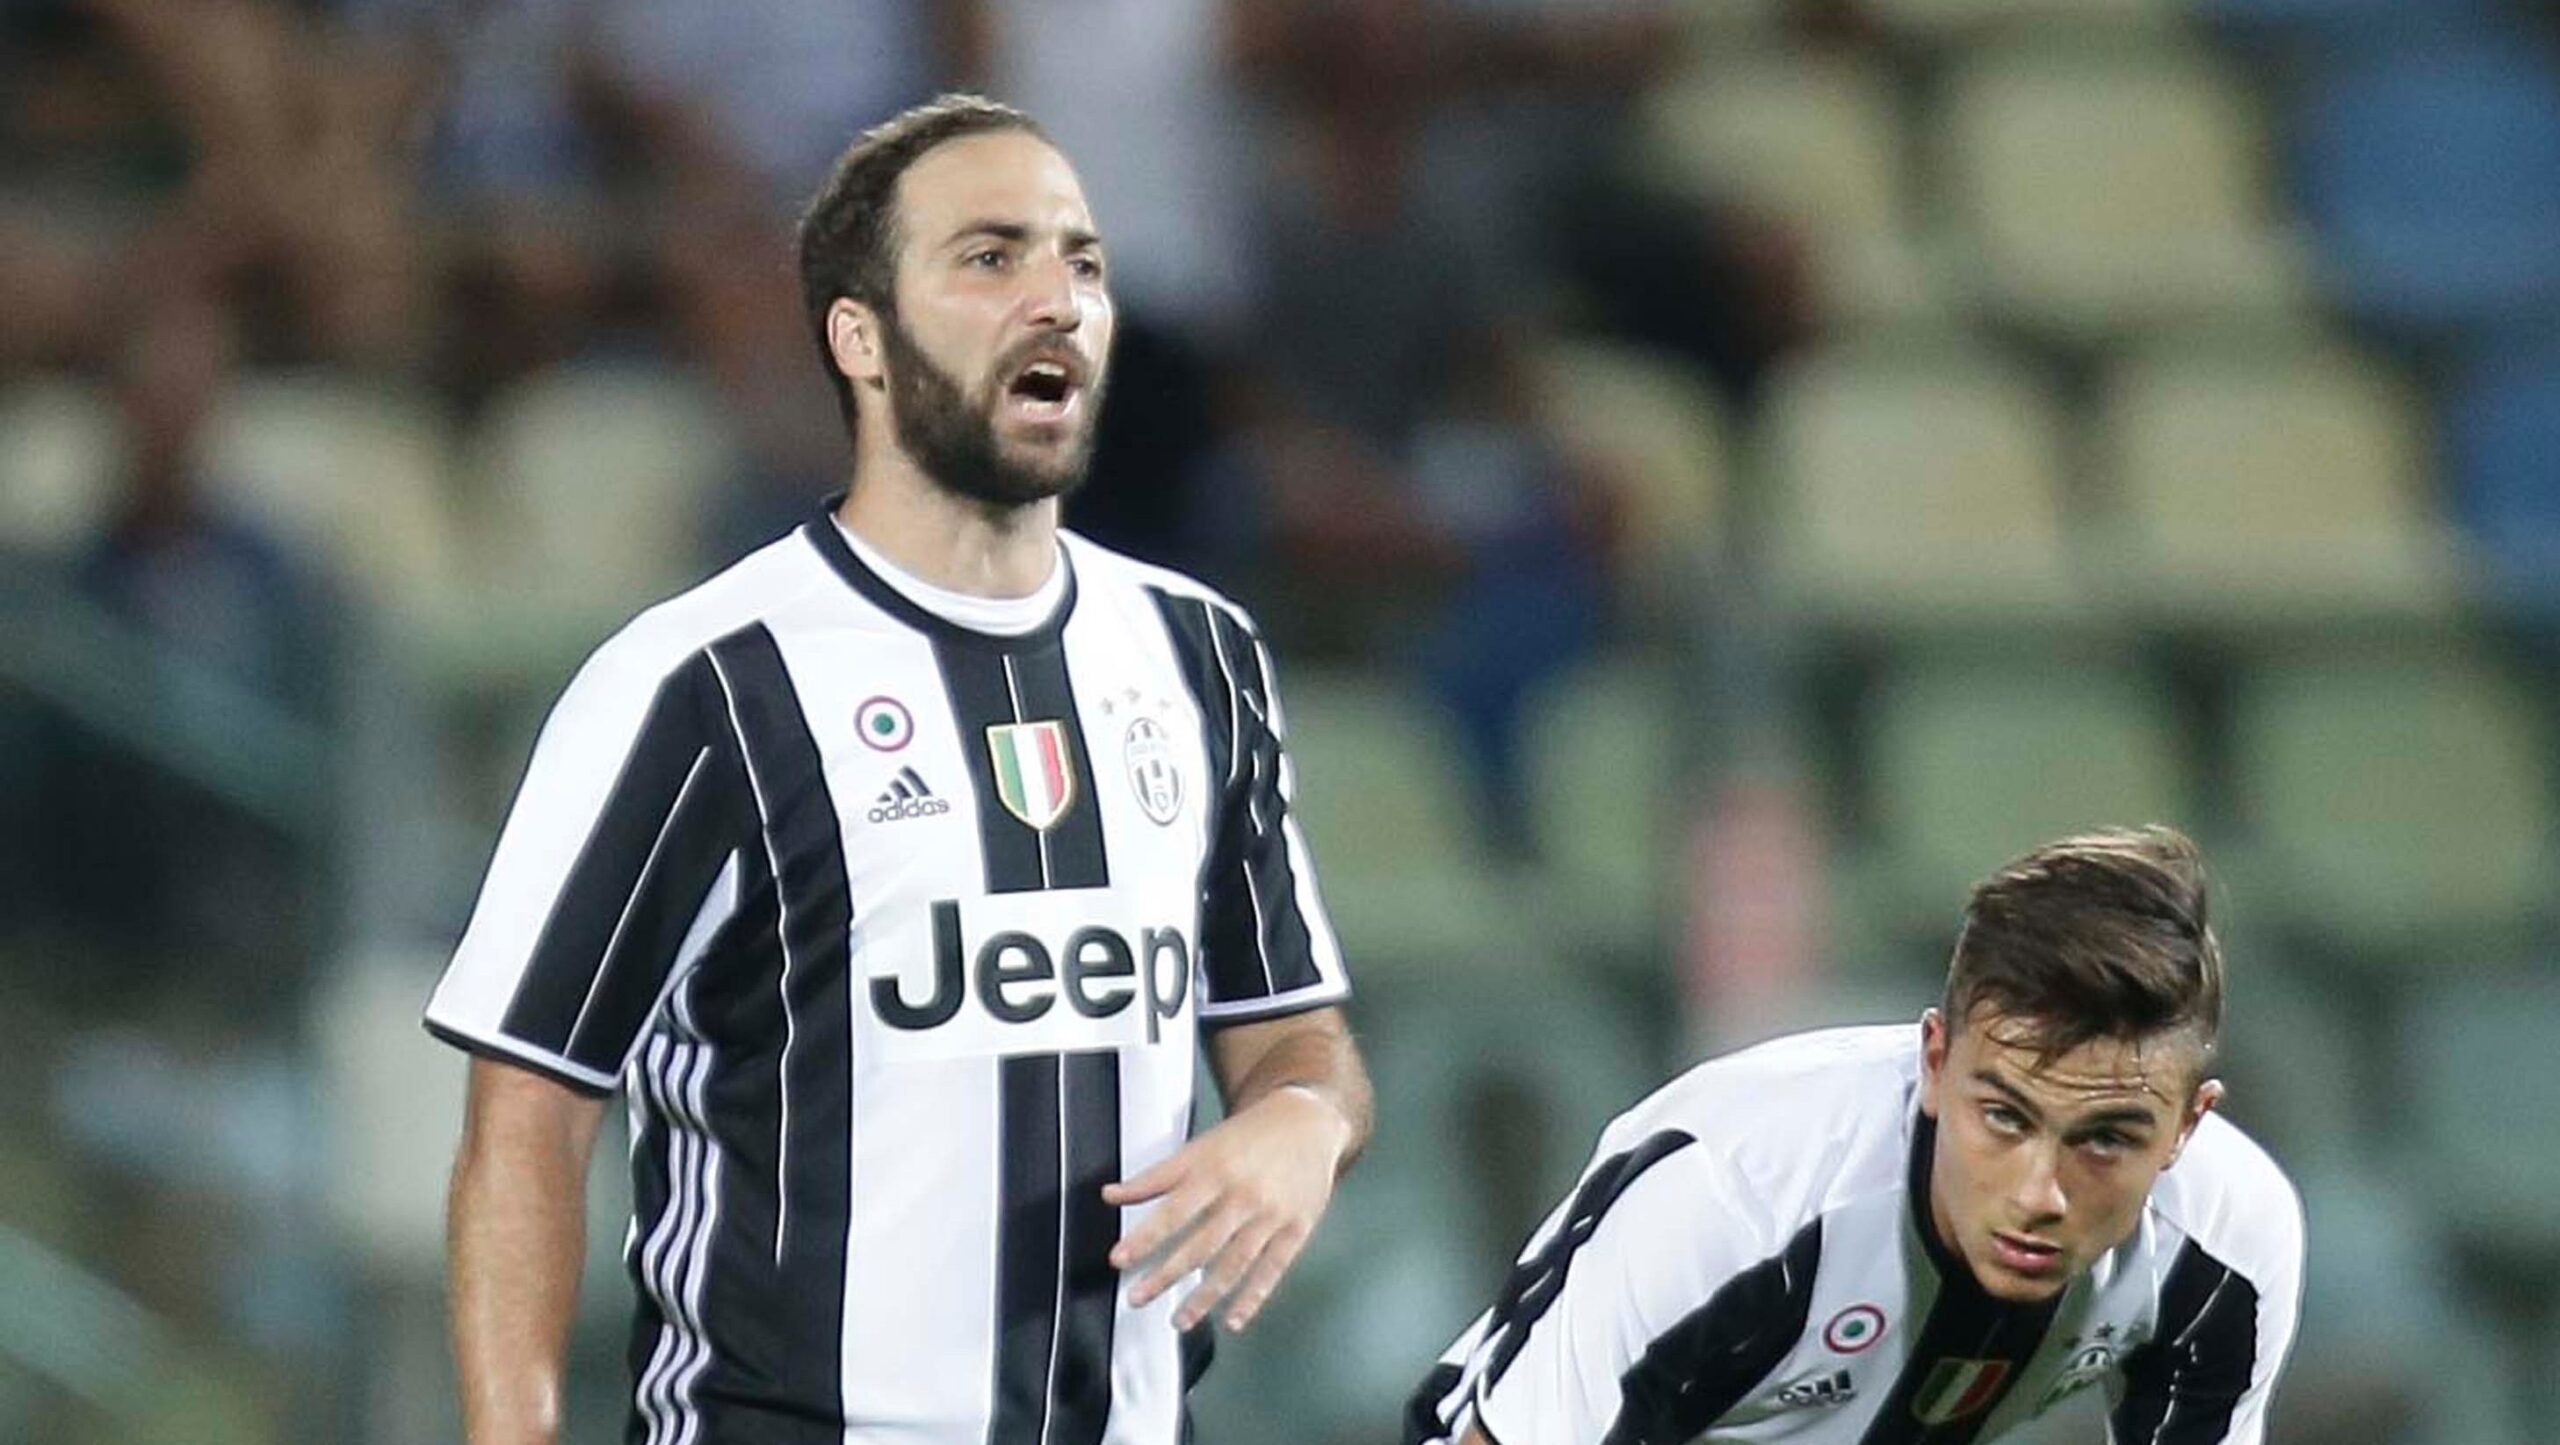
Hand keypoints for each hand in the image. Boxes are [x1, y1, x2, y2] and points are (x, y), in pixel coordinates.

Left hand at [1103, 1087, 1350, 1332]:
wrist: (1308, 1122)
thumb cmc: (1248, 1137)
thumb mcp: (1200, 1148)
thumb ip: (1156, 1177)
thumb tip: (1111, 1195)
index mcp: (1215, 1171)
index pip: (1173, 1211)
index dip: (1145, 1238)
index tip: (1120, 1260)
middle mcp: (1242, 1195)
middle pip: (1201, 1243)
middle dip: (1167, 1275)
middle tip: (1138, 1298)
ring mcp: (1271, 1215)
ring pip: (1234, 1262)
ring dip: (1204, 1297)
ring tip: (1180, 1321)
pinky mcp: (1296, 1230)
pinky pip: (1272, 1270)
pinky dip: (1252, 1298)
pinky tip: (1233, 1320)